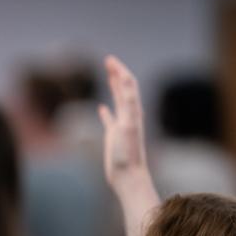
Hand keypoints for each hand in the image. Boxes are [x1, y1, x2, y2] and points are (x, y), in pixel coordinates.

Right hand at [98, 56, 149, 190]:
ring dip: (113, 87)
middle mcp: (130, 115)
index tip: (109, 59)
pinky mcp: (114, 137)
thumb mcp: (128, 124)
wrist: (129, 176)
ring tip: (109, 76)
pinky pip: (110, 120)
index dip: (120, 70)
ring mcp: (122, 126)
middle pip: (124, 89)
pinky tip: (101, 108)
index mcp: (133, 111)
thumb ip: (128, 102)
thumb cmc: (128, 153)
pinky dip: (106, 111)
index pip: (128, 84)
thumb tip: (125, 79)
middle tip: (108, 60)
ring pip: (118, 102)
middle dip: (117, 73)